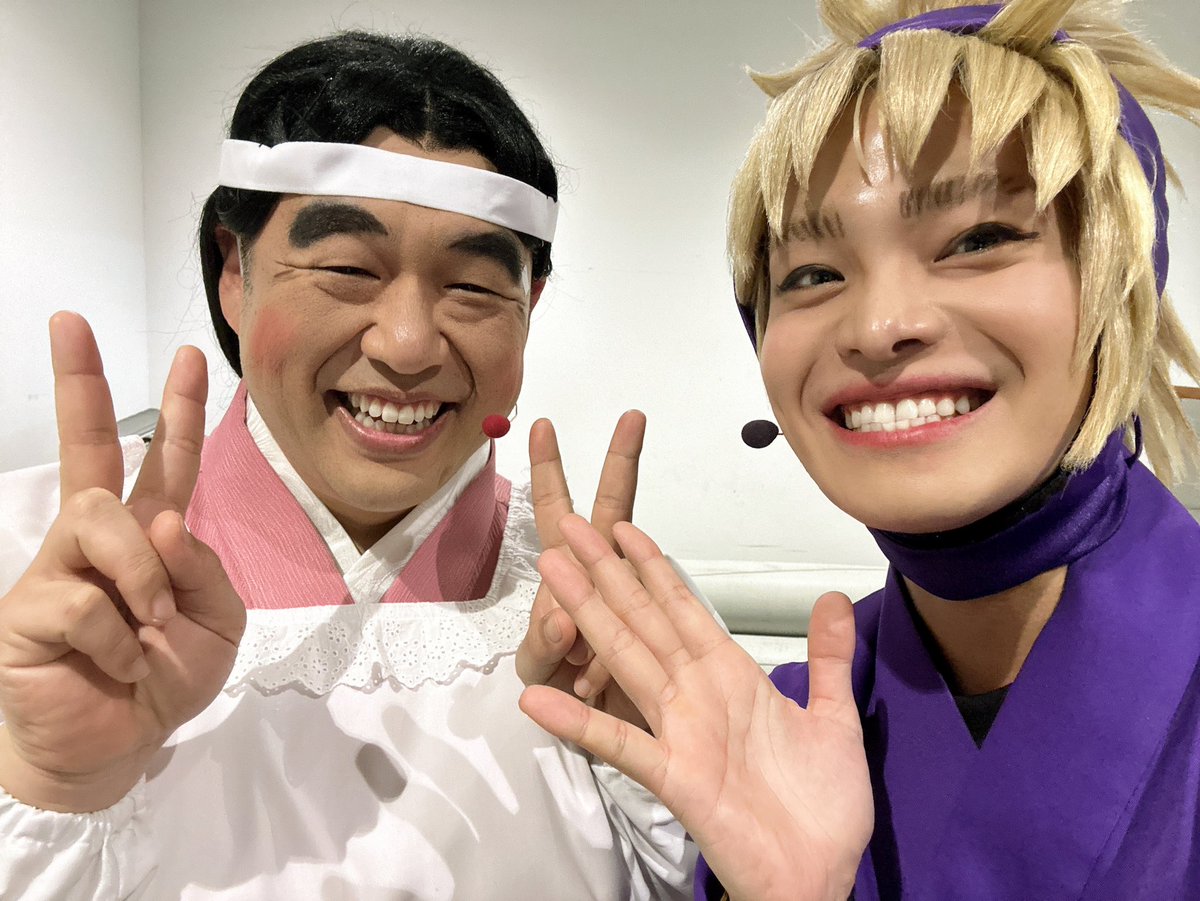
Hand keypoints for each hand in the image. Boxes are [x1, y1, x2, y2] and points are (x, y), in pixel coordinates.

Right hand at [0, 312, 246, 811]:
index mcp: (151, 535)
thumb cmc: (167, 678)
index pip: (165, 461)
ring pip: (100, 518)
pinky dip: (119, 637)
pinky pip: (83, 599)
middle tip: (68, 321)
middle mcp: (99, 539)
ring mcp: (58, 568)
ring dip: (141, 574)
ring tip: (149, 626)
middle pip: (90, 449)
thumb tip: (164, 520)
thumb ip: (203, 568)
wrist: (120, 746)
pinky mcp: (27, 609)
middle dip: (80, 382)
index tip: (190, 355)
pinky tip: (118, 661)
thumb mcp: (216, 623)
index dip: (179, 410)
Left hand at [515, 414, 645, 729]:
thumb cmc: (564, 691)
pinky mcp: (659, 632)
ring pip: (635, 575)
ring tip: (578, 665)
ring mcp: (633, 602)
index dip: (550, 471)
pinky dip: (607, 665)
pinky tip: (587, 686)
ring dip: (615, 597)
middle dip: (620, 463)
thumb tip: (563, 616)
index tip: (543, 427)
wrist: (605, 735)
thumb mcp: (537, 670)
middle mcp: (603, 579)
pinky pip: (644, 634)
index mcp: (566, 579)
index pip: (557, 513)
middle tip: (632, 418)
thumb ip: (543, 645)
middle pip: (612, 511)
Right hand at [520, 516, 872, 900]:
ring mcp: (680, 732)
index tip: (623, 530)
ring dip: (589, 620)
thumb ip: (828, 659)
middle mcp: (697, 696)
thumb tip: (836, 600)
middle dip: (606, 574)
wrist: (819, 877)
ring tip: (553, 582)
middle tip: (568, 531)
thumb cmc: (821, 809)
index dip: (652, 567)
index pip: (683, 608)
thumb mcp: (833, 718)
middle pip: (642, 621)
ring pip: (626, 661)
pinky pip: (619, 743)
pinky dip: (578, 722)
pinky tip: (538, 702)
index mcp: (732, 677)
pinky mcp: (674, 776)